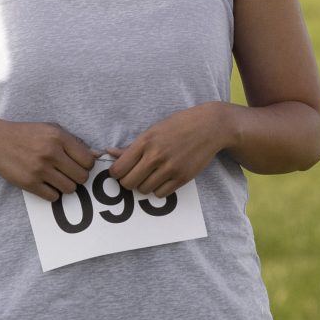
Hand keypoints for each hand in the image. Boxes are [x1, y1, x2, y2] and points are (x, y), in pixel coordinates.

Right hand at [0, 119, 95, 200]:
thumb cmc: (27, 134)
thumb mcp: (51, 129)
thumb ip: (74, 142)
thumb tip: (97, 156)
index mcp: (58, 137)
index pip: (88, 161)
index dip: (86, 166)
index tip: (78, 165)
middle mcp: (51, 153)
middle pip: (81, 177)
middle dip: (78, 178)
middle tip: (68, 174)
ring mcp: (39, 169)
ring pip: (69, 189)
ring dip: (66, 187)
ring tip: (56, 179)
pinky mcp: (29, 182)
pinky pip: (53, 197)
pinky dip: (52, 193)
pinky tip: (46, 184)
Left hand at [111, 103, 231, 197]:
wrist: (209, 126)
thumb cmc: (178, 126)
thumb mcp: (153, 130)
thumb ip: (132, 146)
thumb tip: (110, 153)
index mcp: (145, 141)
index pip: (119, 169)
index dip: (116, 173)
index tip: (121, 172)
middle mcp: (156, 155)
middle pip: (128, 183)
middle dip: (128, 182)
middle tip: (134, 175)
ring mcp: (170, 168)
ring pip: (144, 190)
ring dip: (144, 185)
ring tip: (151, 175)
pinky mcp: (182, 177)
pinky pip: (160, 194)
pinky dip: (158, 189)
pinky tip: (163, 178)